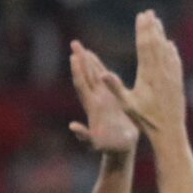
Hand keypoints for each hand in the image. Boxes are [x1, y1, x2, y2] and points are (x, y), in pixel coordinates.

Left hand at [66, 40, 138, 154]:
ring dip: (88, 62)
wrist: (120, 149)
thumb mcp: (96, 144)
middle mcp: (95, 100)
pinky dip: (100, 69)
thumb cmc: (110, 148)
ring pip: (93, 76)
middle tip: (75, 43)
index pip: (82, 85)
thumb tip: (72, 127)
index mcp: (93, 107)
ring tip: (82, 47)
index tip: (74, 57)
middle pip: (85, 76)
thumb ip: (84, 136)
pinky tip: (98, 62)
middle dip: (80, 60)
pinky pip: (104, 81)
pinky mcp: (111, 99)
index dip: (78, 72)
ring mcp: (102, 99)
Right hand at [96, 10, 185, 138]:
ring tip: (158, 22)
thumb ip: (114, 88)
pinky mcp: (177, 84)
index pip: (145, 47)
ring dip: (162, 35)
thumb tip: (101, 75)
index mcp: (148, 75)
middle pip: (156, 44)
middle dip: (152, 27)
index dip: (142, 31)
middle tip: (149, 12)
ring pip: (167, 51)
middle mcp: (161, 73)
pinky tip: (171, 45)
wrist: (170, 133)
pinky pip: (175, 63)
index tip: (140, 17)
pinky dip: (172, 52)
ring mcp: (171, 77)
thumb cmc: (146, 121)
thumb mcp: (127, 105)